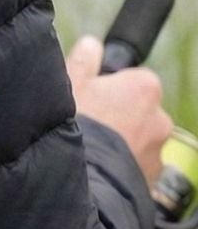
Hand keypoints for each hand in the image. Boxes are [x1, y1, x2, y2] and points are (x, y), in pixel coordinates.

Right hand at [66, 34, 173, 185]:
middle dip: (117, 120)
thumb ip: (84, 60)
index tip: (87, 101)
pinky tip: (95, 173)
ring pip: (137, 145)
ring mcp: (157, 154)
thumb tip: (91, 45)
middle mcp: (160, 119)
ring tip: (88, 154)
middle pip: (138, 114)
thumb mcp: (68, 82)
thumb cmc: (72, 123)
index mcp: (145, 87)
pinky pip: (133, 171)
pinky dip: (118, 170)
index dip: (106, 90)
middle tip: (86, 129)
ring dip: (119, 147)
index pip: (132, 82)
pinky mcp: (150, 183)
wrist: (75, 179)